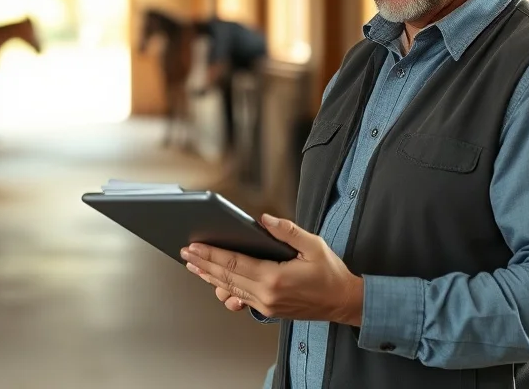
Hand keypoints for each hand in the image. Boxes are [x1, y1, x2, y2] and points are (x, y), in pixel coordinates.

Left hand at [180, 214, 363, 324]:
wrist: (343, 303)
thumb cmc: (330, 273)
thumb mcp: (313, 245)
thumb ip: (287, 231)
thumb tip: (263, 219)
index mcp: (275, 278)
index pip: (234, 263)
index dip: (211, 254)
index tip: (194, 246)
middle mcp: (266, 295)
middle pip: (226, 278)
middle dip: (203, 264)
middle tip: (185, 253)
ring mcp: (265, 305)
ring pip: (229, 290)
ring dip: (209, 277)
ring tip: (193, 265)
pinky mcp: (267, 310)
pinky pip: (240, 298)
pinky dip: (224, 289)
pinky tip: (215, 282)